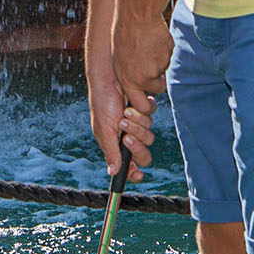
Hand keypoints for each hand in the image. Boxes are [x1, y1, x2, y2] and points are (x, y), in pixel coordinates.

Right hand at [84, 46, 156, 181]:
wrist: (109, 78)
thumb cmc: (102, 103)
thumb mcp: (105, 129)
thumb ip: (111, 151)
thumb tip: (112, 172)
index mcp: (115, 145)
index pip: (128, 166)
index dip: (134, 172)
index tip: (139, 174)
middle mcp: (127, 137)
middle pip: (143, 154)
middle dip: (137, 146)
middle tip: (127, 136)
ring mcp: (137, 125)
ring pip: (149, 135)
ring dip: (137, 125)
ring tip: (125, 113)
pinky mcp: (144, 111)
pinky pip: (151, 117)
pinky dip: (143, 111)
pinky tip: (132, 104)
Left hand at [110, 0, 173, 105]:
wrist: (136, 15)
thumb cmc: (123, 34)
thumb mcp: (119, 59)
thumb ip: (129, 74)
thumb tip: (138, 82)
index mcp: (128, 80)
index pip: (141, 105)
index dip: (147, 103)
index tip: (149, 98)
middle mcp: (143, 77)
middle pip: (157, 89)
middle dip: (158, 82)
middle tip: (152, 67)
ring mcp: (157, 67)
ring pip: (163, 69)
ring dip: (159, 60)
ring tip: (147, 44)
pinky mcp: (167, 55)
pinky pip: (168, 56)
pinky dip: (164, 49)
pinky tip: (154, 38)